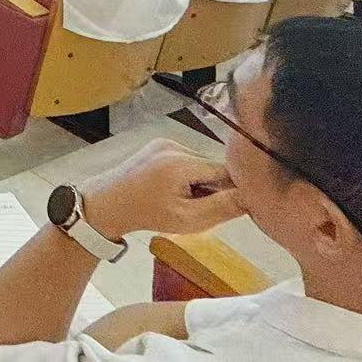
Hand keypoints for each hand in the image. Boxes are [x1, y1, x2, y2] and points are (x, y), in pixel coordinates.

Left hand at [79, 139, 243, 239]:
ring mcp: (165, 141)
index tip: (236, 206)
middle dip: (216, 187)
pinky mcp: (159, 144)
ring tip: (185, 201)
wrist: (107, 203)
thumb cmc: (147, 214)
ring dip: (202, 181)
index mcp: (181, 162)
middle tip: (203, 208)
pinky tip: (175, 190)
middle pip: (213, 166)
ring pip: (201, 163)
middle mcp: (174, 145)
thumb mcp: (188, 219)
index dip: (235, 189)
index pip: (226, 171)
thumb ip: (222, 207)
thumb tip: (254, 197)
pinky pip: (187, 159)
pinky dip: (189, 175)